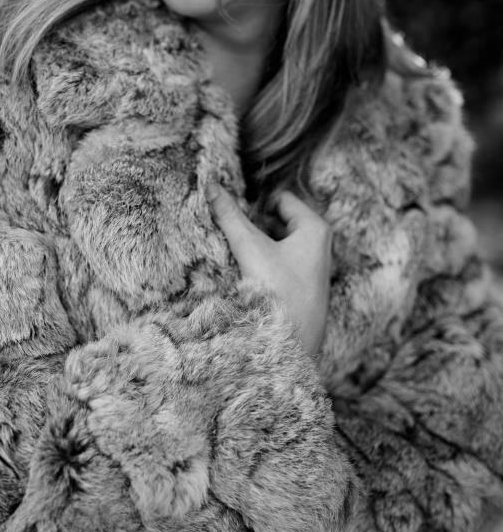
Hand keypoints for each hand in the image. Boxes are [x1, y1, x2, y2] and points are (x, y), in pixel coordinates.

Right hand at [206, 185, 331, 356]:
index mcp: (315, 229)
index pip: (281, 199)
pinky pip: (282, 263)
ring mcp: (313, 268)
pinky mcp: (304, 288)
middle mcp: (320, 245)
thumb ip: (229, 215)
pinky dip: (264, 262)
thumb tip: (210, 185)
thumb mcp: (250, 248)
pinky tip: (246, 273)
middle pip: (280, 221)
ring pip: (279, 243)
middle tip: (231, 231)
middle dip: (255, 223)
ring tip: (236, 252)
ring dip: (257, 244)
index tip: (233, 209)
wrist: (291, 347)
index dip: (256, 201)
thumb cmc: (278, 292)